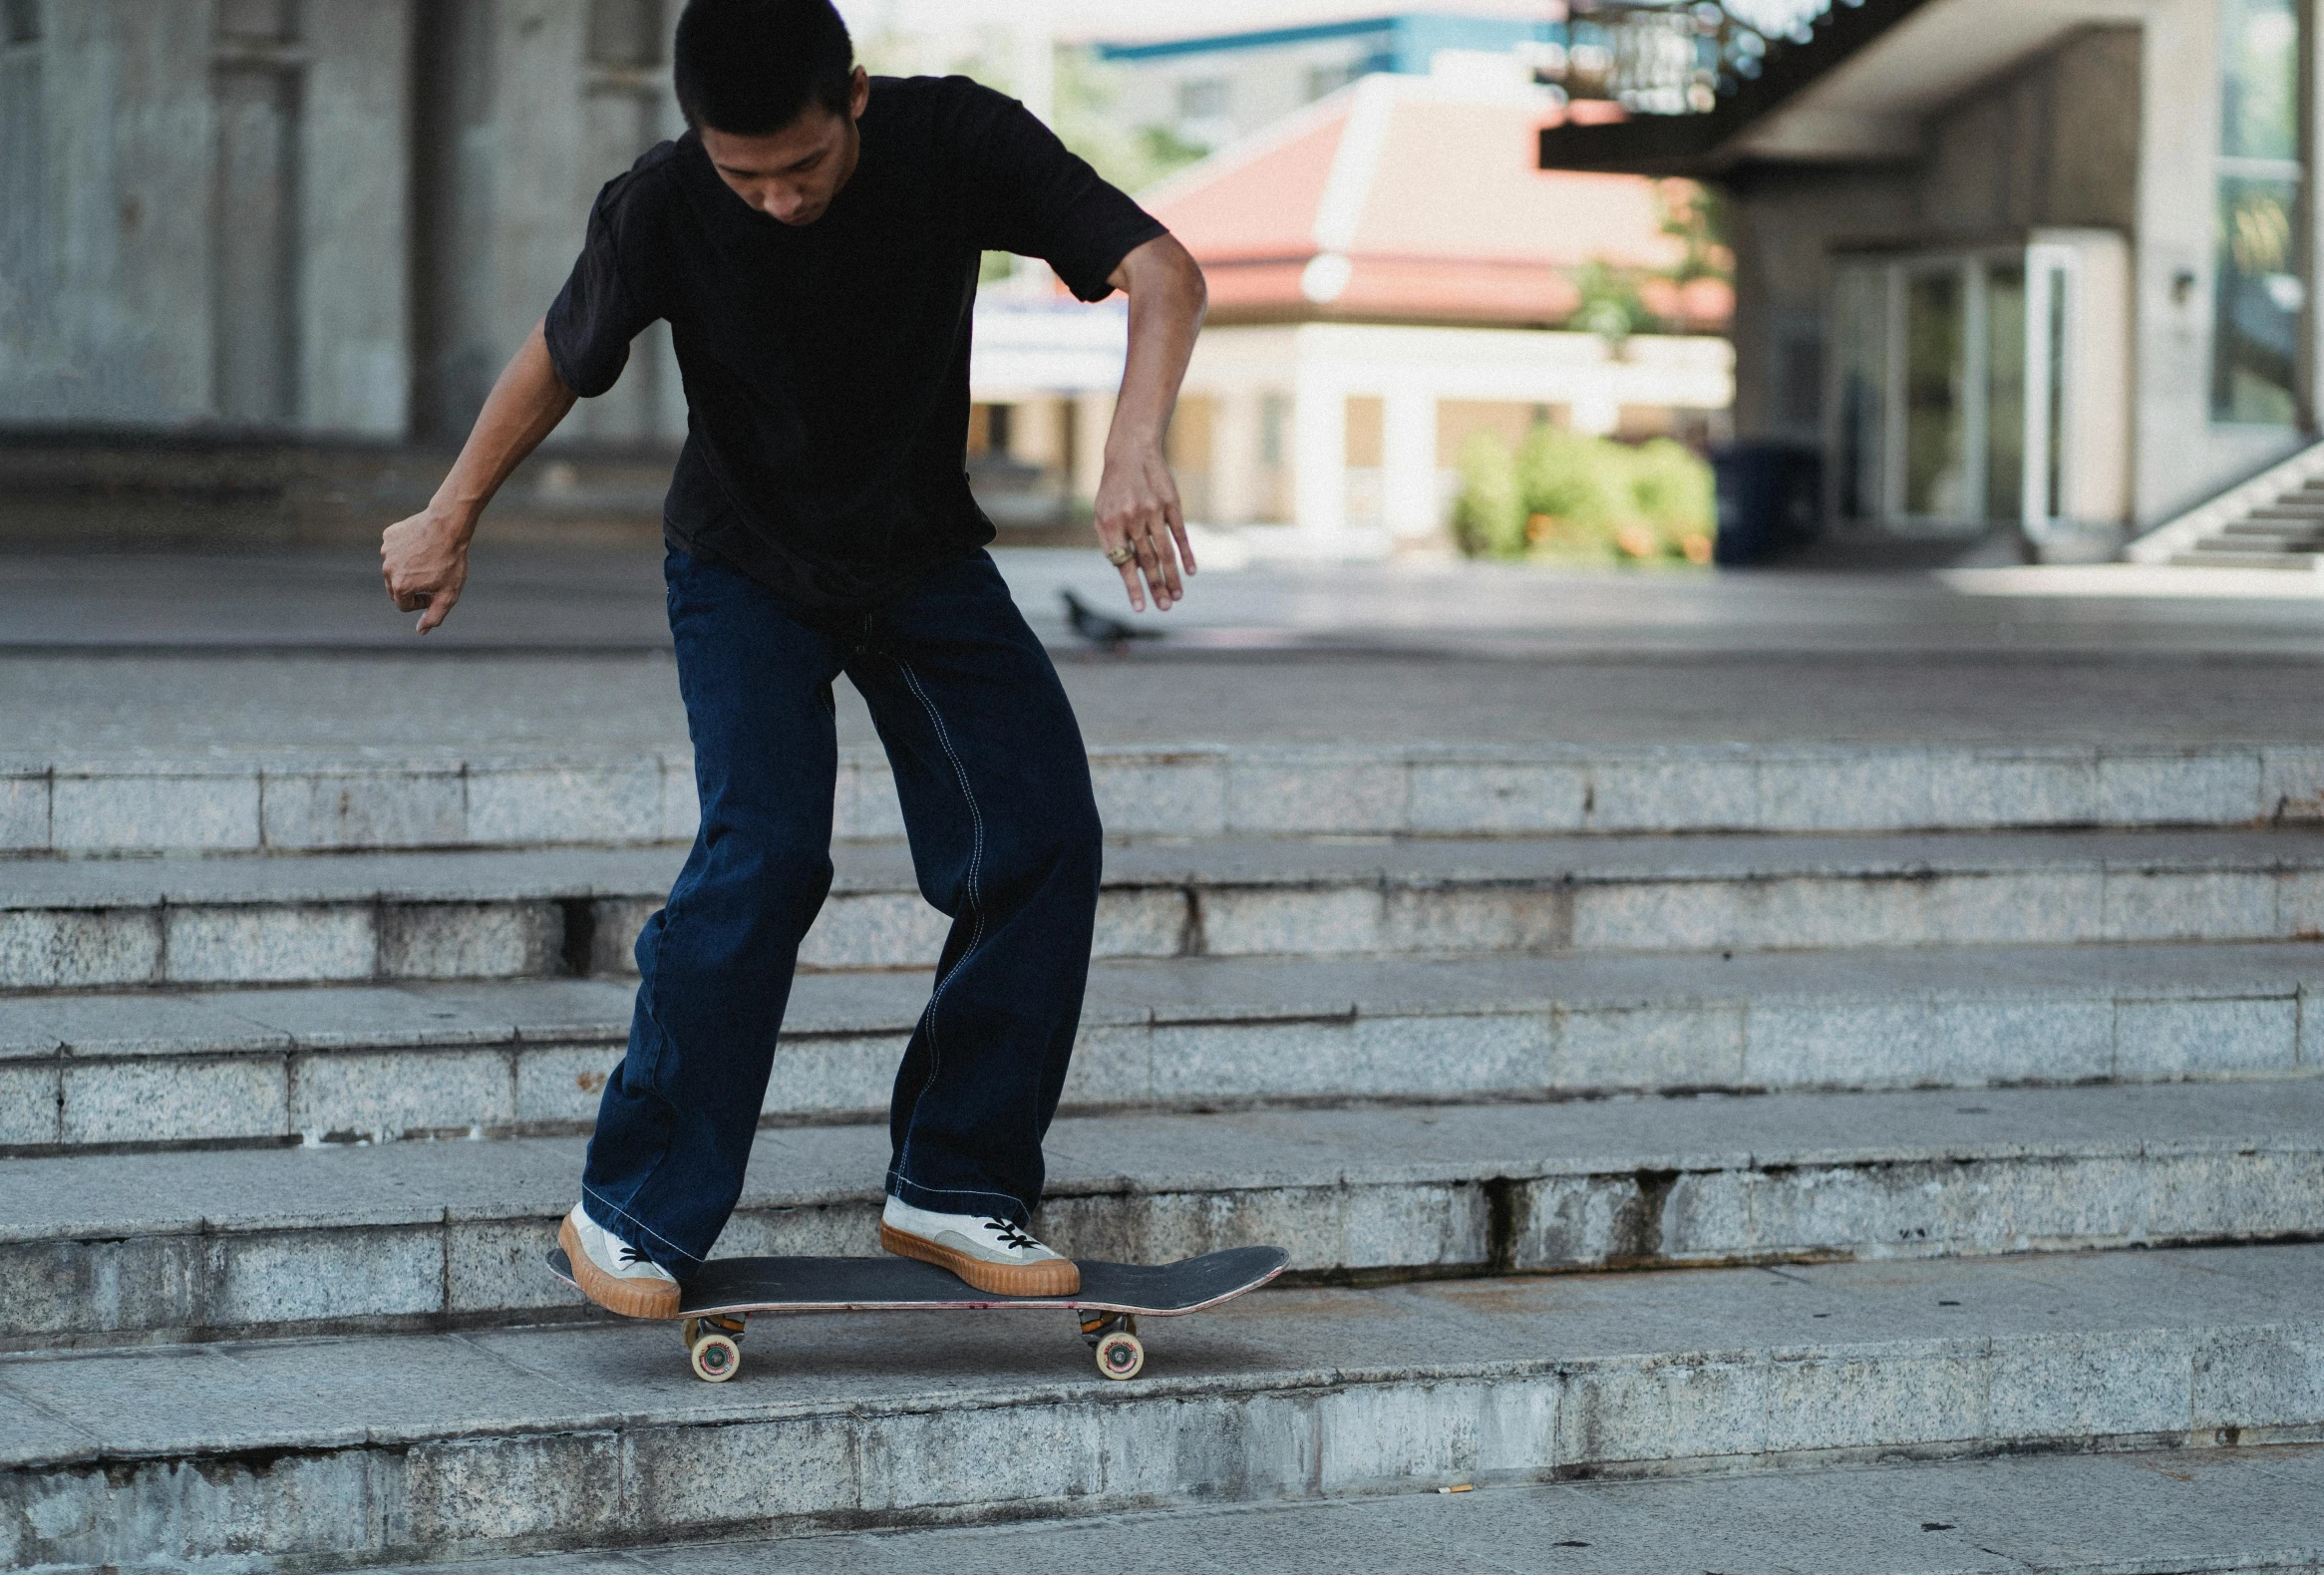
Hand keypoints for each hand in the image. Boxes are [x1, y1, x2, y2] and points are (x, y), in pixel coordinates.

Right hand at [380, 508, 471, 633]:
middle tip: (432, 579)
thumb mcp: (449, 594)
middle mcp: (387, 569)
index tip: (435, 593)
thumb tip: (420, 631)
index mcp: (400, 586)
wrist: (449, 524)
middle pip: (395, 590)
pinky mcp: (388, 536)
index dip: (422, 603)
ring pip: (395, 569)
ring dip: (408, 570)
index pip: (405, 606)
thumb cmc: (451, 560)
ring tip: (428, 562)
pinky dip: (405, 552)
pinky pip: (395, 550)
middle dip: (412, 589)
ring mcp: (386, 551)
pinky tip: (421, 547)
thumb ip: (435, 616)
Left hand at [1093, 442, 1195, 612]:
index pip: (1124, 563)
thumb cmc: (1114, 489)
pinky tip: (1190, 571)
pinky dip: (1186, 554)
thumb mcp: (1102, 513)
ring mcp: (1153, 510)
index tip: (1141, 608)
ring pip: (1165, 551)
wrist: (1131, 451)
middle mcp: (1132, 518)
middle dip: (1156, 587)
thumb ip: (1110, 542)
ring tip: (1177, 596)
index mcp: (1111, 523)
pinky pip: (1180, 534)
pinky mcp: (1171, 503)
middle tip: (1166, 608)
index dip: (1133, 587)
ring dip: (1172, 576)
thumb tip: (1124, 571)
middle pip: (1147, 560)